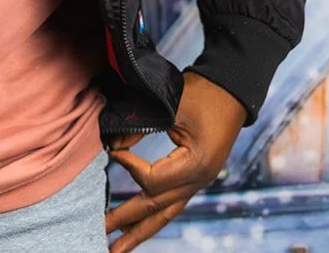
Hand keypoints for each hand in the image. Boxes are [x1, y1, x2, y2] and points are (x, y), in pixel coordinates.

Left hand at [103, 72, 245, 250]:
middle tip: (98, 234)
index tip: (113, 151)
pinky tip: (137, 227)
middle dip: (126, 224)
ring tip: (116, 249)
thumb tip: (111, 146)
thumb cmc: (201, 94)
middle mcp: (198, 181)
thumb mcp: (169, 105)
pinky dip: (152, 217)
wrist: (230, 91)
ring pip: (165, 215)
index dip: (128, 167)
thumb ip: (138, 127)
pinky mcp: (194, 179)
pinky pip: (171, 205)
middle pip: (156, 210)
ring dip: (139, 232)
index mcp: (196, 165)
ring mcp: (197, 183)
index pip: (152, 181)